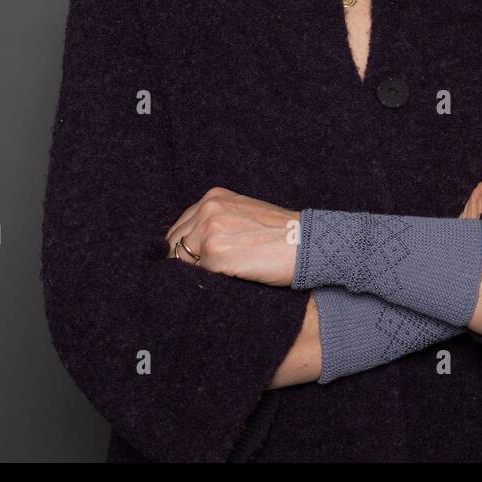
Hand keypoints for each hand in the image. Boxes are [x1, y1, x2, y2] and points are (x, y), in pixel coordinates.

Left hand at [164, 187, 300, 286]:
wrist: (309, 244)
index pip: (179, 228)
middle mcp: (208, 208)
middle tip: (199, 277)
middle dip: (182, 262)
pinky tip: (225, 283)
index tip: (190, 265)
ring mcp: (210, 230)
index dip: (182, 249)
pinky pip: (197, 275)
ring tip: (215, 281)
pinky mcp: (215, 254)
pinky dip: (207, 283)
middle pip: (173, 243)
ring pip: (180, 260)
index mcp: (214, 197)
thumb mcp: (245, 216)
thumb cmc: (283, 236)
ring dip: (193, 273)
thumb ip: (218, 224)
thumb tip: (192, 250)